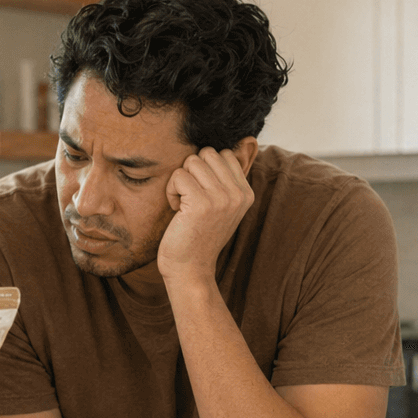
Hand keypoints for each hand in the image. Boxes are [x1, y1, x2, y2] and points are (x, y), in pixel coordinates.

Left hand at [157, 146, 255, 284]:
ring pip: (192, 161)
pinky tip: (177, 210)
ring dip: (181, 181)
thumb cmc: (199, 237)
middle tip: (190, 197)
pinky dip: (171, 191)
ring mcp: (221, 198)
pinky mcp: (201, 203)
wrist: (190, 269)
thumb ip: (225, 181)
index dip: (206, 169)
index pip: (225, 154)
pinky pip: (178, 175)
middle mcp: (238, 194)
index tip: (202, 194)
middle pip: (207, 153)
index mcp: (246, 193)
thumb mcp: (222, 207)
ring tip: (184, 204)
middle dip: (192, 171)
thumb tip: (223, 148)